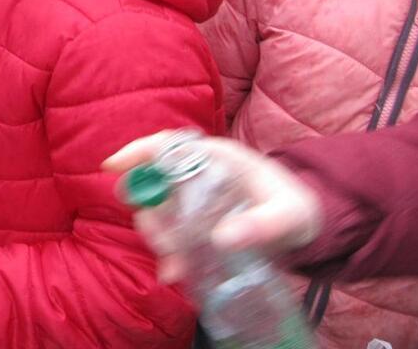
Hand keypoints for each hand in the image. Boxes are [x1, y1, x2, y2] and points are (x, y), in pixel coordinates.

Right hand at [103, 132, 323, 281]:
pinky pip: (171, 233)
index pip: (167, 144)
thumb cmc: (297, 208)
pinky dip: (168, 253)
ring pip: (158, 210)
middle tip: (163, 244)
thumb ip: (264, 224)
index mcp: (217, 157)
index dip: (136, 152)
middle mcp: (199, 174)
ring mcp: (195, 198)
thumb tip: (222, 237)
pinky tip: (175, 272)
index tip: (110, 167)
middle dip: (149, 213)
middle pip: (154, 183)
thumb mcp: (289, 215)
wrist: (306, 226)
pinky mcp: (197, 222)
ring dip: (158, 236)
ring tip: (175, 264)